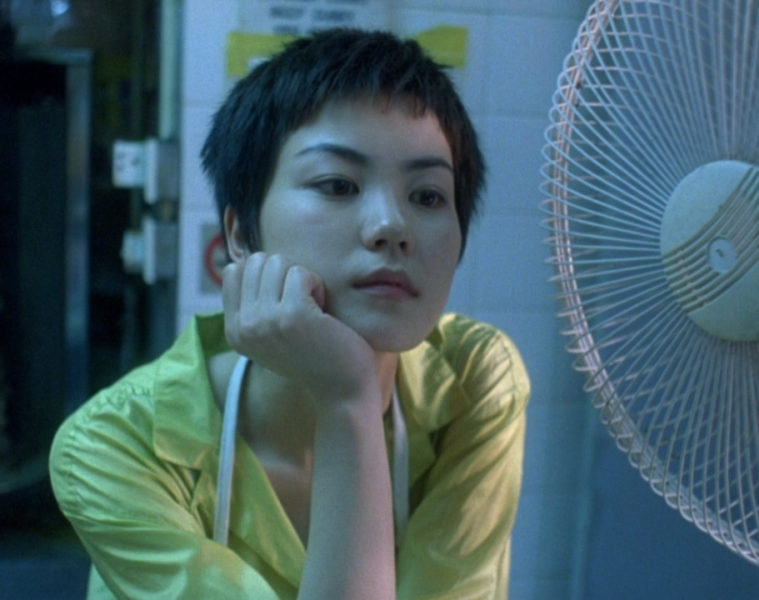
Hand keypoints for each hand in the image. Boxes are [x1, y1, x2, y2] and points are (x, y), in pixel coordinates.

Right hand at [222, 252, 379, 403]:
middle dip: (285, 274)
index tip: (283, 301)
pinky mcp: (291, 315)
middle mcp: (242, 327)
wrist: (343, 389)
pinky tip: (322, 312)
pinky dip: (317, 285)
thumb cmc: (316, 353)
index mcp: (233, 331)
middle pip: (257, 261)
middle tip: (301, 305)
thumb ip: (254, 302)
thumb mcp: (271, 332)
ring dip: (302, 280)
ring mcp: (264, 321)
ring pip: (278, 262)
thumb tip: (247, 259)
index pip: (234, 271)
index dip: (266, 275)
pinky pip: (301, 273)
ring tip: (312, 310)